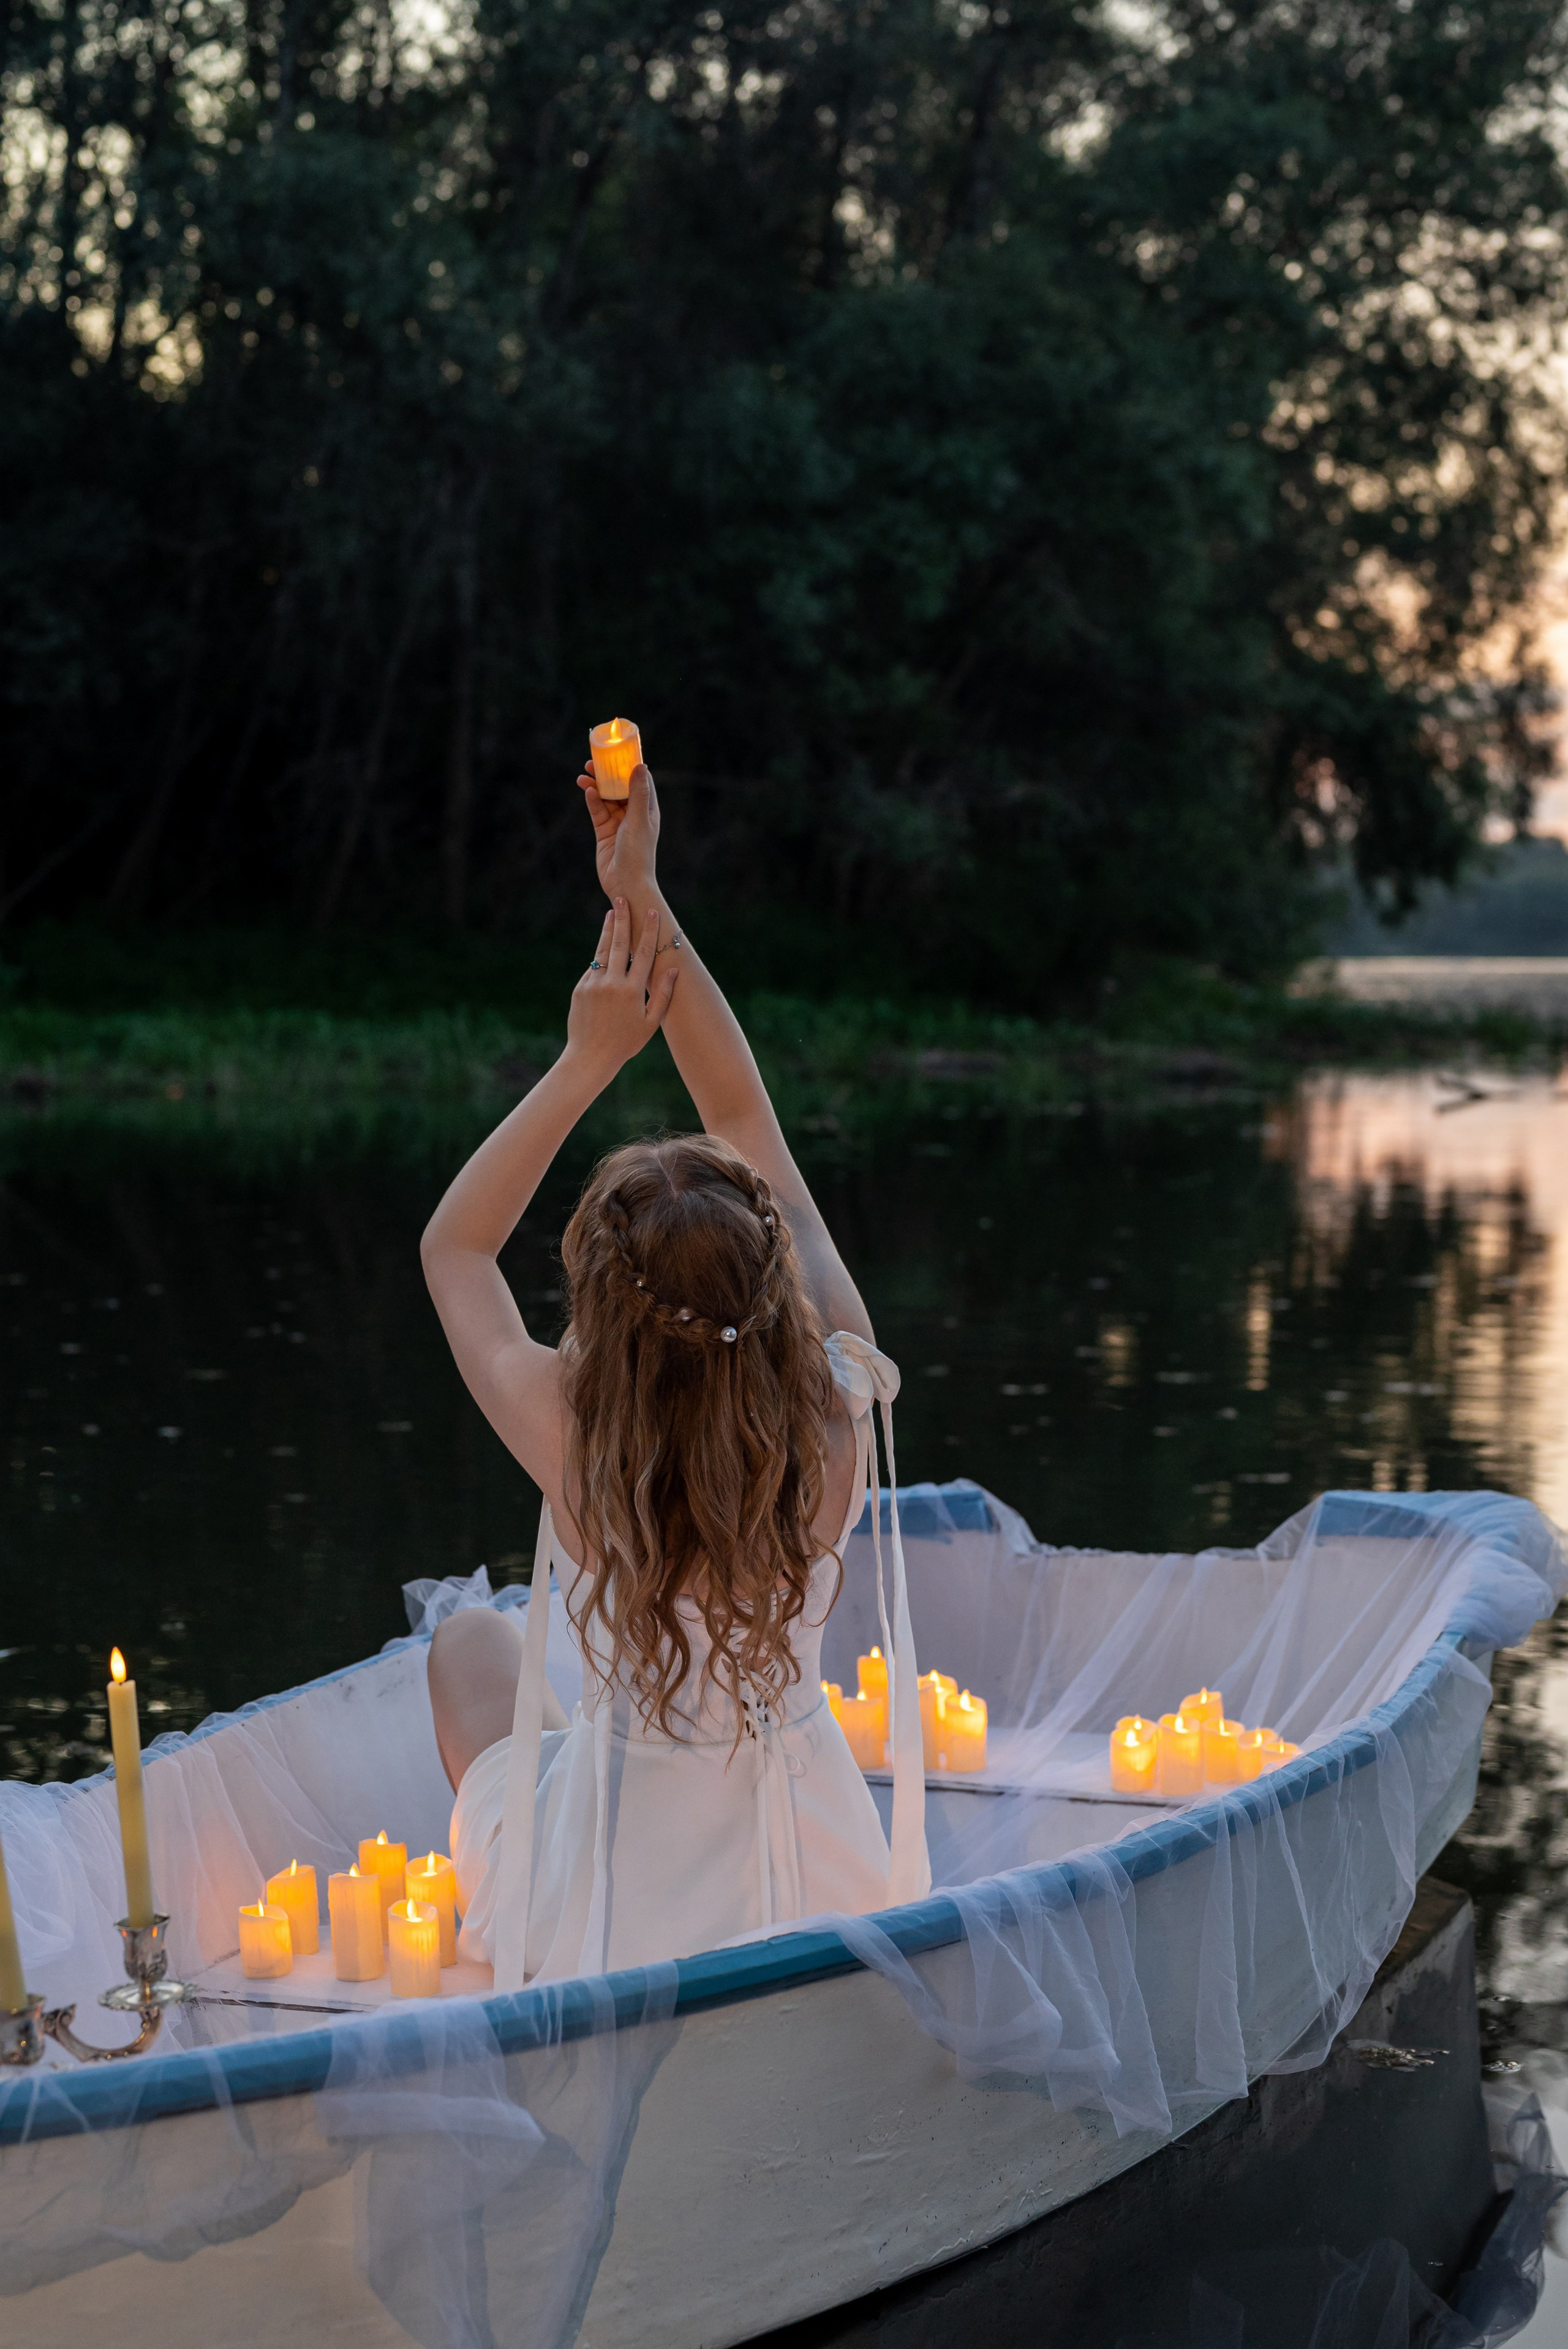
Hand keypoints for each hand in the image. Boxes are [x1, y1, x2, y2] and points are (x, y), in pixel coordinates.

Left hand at [565, 898, 677, 1074]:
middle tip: (622, 898)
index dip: (649, 931)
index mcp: (632, 991)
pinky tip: (606, 948)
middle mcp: (612, 984)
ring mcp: (594, 985)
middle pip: (619, 944)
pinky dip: (601, 958)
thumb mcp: (651, 1023)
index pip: (644, 954)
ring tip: (612, 912)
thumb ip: (662, 995)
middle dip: (623, 919)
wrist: (590, 1057)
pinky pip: (594, 969)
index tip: (652, 912)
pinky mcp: (581, 989)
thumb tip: (673, 969)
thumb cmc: (626, 1043)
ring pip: (603, 951)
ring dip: (608, 930)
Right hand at [578, 761, 659, 907]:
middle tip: (592, 762)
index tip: (618, 751)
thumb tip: (640, 765)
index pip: (640, 780)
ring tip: (583, 776)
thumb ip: (638, 793)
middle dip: (607, 774)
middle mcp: (633, 814)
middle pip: (619, 787)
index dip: (629, 765)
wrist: (626, 884)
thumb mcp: (638, 820)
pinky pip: (597, 811)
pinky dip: (592, 801)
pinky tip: (587, 792)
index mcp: (647, 809)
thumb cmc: (638, 853)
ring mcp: (618, 823)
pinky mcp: (604, 832)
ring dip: (595, 786)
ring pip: (605, 798)